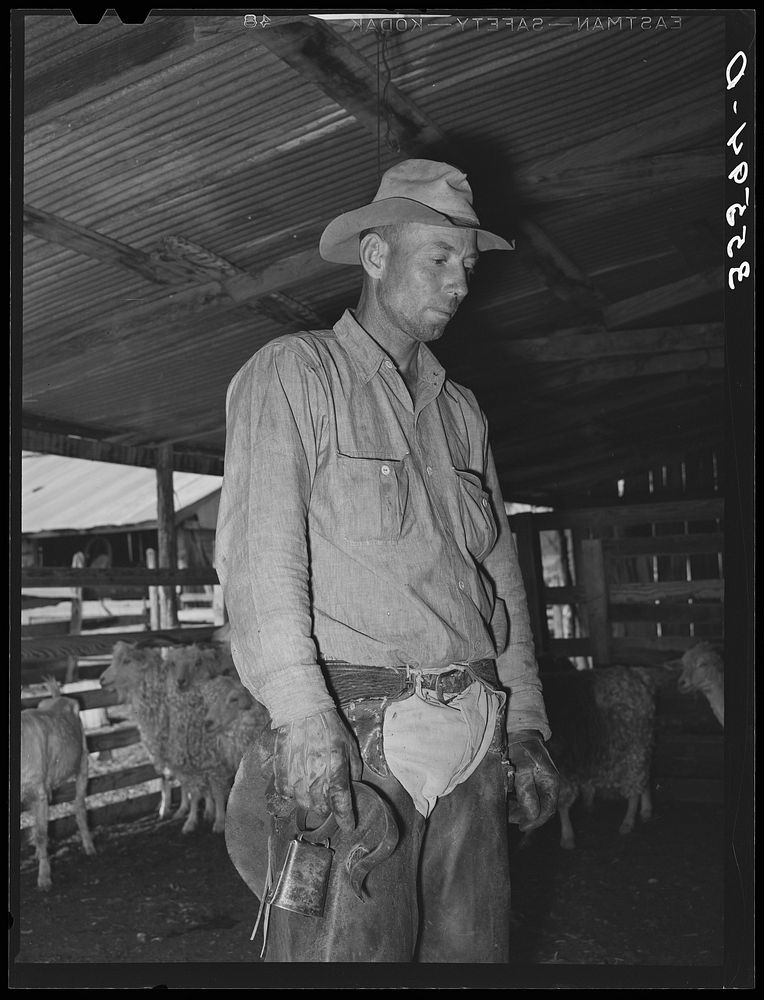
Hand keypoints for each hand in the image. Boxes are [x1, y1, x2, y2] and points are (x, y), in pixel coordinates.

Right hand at [272, 709, 362, 831]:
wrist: (302, 709)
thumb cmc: (328, 726)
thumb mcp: (349, 745)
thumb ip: (353, 769)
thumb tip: (351, 788)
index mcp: (336, 768)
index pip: (341, 803)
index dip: (346, 819)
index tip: (348, 826)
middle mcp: (316, 775)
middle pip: (320, 808)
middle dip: (326, 805)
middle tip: (326, 794)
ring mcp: (296, 775)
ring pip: (303, 803)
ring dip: (309, 799)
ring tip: (311, 784)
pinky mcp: (281, 772)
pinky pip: (285, 794)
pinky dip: (292, 792)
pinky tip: (297, 781)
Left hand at [505, 729, 559, 831]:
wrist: (516, 729)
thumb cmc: (521, 748)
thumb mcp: (523, 769)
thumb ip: (527, 792)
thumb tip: (531, 815)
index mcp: (550, 783)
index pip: (547, 810)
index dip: (535, 821)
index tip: (521, 826)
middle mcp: (546, 784)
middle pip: (538, 809)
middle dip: (523, 815)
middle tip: (507, 814)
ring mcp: (537, 782)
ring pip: (529, 803)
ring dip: (517, 808)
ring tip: (504, 804)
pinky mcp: (528, 779)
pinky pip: (523, 795)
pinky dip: (514, 799)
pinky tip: (505, 796)